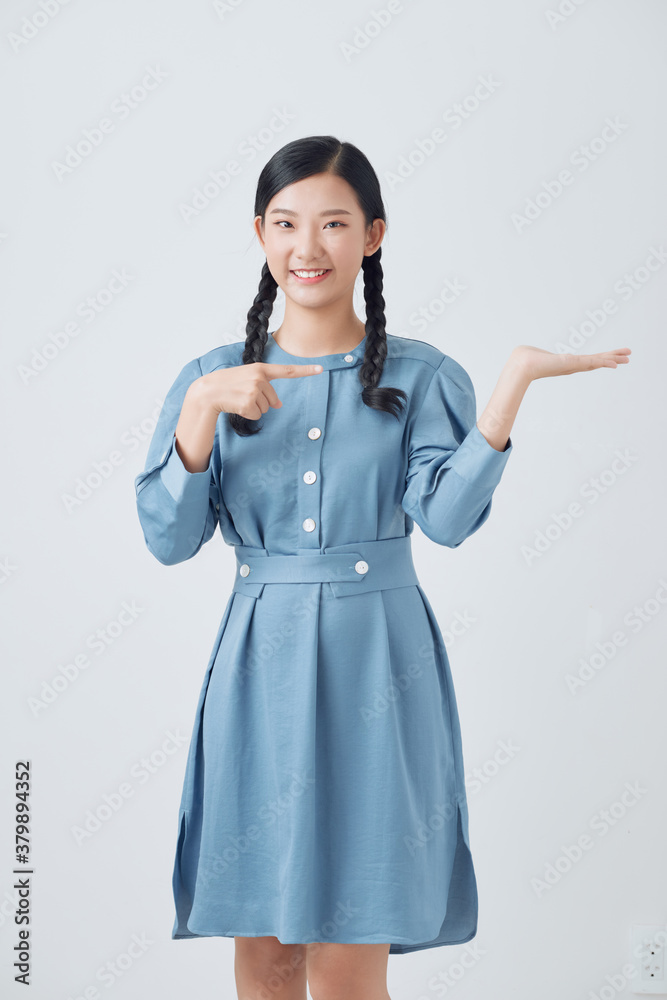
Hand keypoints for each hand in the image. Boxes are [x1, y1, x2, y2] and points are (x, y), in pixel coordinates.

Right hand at [196, 361, 322, 419]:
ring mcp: (254, 391)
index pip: (287, 370)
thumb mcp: (247, 380)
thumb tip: (278, 405)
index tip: (321, 369)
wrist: (207, 391)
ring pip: (266, 409)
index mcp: (260, 369)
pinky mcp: (249, 403)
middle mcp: (259, 378)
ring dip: (254, 408)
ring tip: (238, 399)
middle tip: (243, 395)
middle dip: (261, 401)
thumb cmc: (227, 384)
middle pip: (273, 399)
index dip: (306, 370)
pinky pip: (257, 415)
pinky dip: (248, 414)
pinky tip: (236, 406)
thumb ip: (265, 388)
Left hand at [510, 345, 631, 382]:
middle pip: (596, 362)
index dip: (599, 359)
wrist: (522, 366)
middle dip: (612, 358)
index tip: (611, 358)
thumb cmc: (524, 360)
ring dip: (613, 359)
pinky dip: (604, 363)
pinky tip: (614, 363)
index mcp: (565, 363)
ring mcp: (573, 366)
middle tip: (628, 357)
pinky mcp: (572, 364)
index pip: (586, 361)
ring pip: (597, 362)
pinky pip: (592, 363)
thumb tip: (524, 352)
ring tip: (627, 357)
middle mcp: (571, 366)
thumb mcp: (533, 354)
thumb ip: (534, 354)